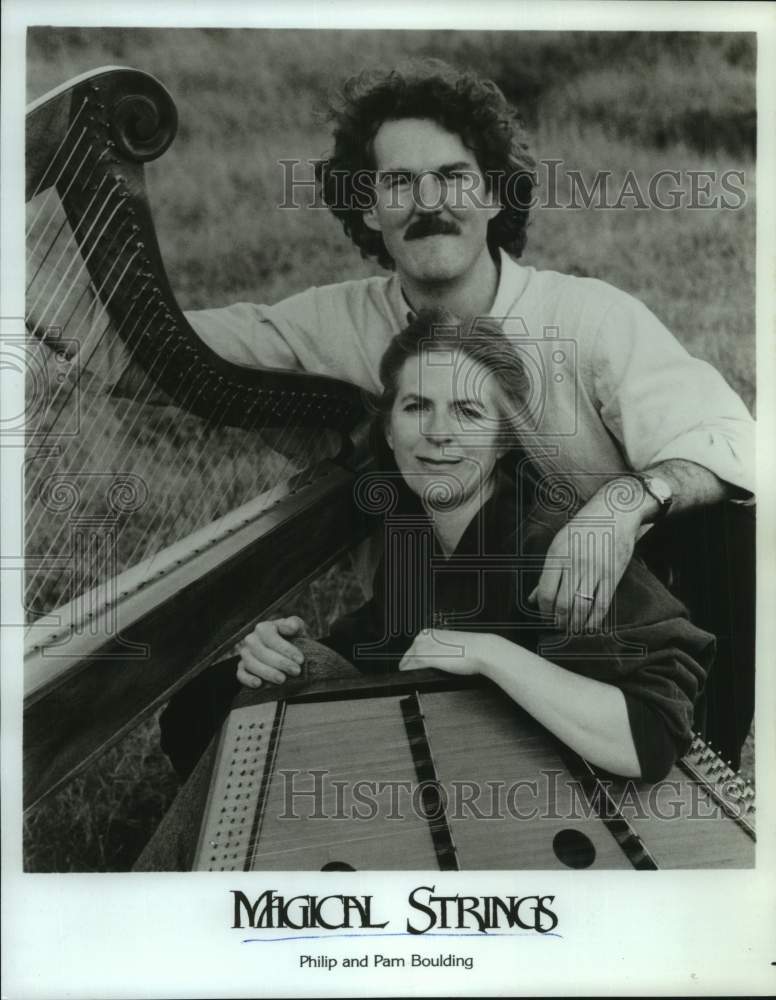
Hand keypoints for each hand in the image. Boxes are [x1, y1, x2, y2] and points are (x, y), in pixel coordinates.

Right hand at [236, 616, 307, 687]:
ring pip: (251, 663)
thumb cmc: (293, 639)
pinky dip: (248, 679)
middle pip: (261, 651)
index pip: (271, 637)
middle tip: (296, 671)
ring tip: (282, 679)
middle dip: (279, 662)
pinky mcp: (242, 668)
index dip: (286, 649)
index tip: (300, 660)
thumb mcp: (297, 629)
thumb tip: (292, 626)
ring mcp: (245, 654)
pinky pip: (241, 674)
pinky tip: (259, 684)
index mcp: (263, 628)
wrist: (289, 654)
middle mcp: (252, 640)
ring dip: (267, 672)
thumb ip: (295, 624)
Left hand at [398, 628, 487, 675]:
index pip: (412, 649)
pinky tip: (415, 680)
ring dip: (410, 672)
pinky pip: (409, 669)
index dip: (412, 661)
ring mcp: (422, 647)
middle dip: (410, 667)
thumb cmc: (472, 649)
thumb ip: (438, 649)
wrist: (481, 650)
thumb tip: (435, 658)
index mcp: (428, 633)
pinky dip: (410, 676)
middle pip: (407, 656)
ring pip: (406, 663)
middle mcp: (423, 637)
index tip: (415, 668)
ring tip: (417, 679)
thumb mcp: (450, 645)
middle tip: (416, 675)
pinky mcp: (425, 658)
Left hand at [529, 488, 643, 633]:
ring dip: (574, 624)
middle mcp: (575, 563)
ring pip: (581, 608)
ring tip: (570, 628)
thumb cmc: (583, 528)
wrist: (615, 512)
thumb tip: (531, 599)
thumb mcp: (559, 544)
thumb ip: (546, 573)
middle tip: (558, 626)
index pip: (545, 592)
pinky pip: (602, 605)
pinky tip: (588, 626)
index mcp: (558, 554)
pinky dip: (593, 621)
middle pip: (563, 604)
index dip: (543, 611)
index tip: (545, 617)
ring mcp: (595, 570)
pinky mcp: (613, 575)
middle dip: (558, 621)